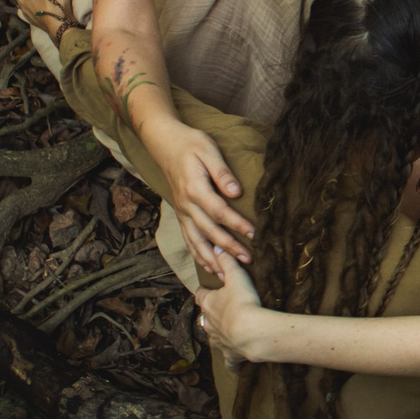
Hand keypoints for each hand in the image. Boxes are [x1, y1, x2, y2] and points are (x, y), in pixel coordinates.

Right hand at [144, 117, 254, 261]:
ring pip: (195, 241)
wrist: (165, 143)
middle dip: (229, 248)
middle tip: (248, 260)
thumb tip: (236, 192)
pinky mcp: (181, 215)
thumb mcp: (208, 151)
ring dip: (211, 259)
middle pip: (209, 231)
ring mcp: (182, 212)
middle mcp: (186, 205)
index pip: (219, 211)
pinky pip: (188, 239)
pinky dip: (197, 255)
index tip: (254, 234)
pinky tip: (208, 267)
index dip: (237, 224)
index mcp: (195, 189)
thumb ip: (222, 173)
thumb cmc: (190, 144)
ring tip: (227, 275)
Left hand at [190, 238, 278, 361]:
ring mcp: (218, 340)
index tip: (207, 289)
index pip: (200, 295)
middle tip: (222, 311)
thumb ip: (227, 262)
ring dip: (220, 334)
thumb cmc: (243, 302)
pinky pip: (228, 358)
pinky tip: (235, 360)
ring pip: (214, 337)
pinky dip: (231, 358)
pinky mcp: (229, 354)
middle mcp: (208, 324)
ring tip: (230, 332)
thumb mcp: (236, 277)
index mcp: (208, 304)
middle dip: (212, 315)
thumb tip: (216, 247)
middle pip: (205, 318)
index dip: (204, 292)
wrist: (251, 332)